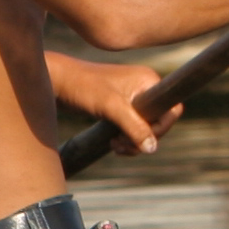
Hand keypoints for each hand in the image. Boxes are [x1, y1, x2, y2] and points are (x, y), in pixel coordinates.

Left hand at [47, 54, 181, 154]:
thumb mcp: (111, 108)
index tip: (139, 138)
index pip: (172, 110)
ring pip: (146, 128)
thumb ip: (134, 127)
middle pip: (159, 122)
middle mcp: (144, 87)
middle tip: (121, 145)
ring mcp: (132, 97)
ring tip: (116, 146)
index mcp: (148, 80)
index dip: (160, 129)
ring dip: (134, 142)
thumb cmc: (83, 88)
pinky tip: (114, 144)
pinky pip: (133, 127)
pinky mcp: (121, 106)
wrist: (57, 82)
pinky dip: (127, 139)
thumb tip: (152, 148)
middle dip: (143, 138)